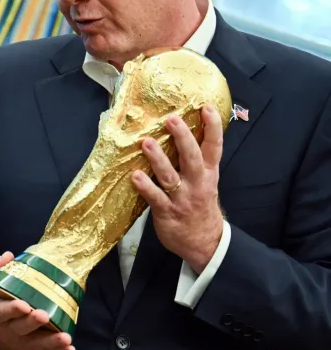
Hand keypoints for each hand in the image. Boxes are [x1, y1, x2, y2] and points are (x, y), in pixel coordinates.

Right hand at [0, 252, 75, 349]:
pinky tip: (70, 349)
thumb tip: (8, 256)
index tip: (23, 305)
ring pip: (34, 344)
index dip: (10, 310)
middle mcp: (3, 330)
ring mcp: (16, 341)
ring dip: (50, 342)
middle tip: (44, 315)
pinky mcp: (27, 349)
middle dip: (32, 323)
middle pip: (19, 328)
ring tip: (65, 338)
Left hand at [131, 104, 224, 272]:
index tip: (205, 107)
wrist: (205, 243)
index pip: (214, 147)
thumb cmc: (200, 205)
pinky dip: (146, 187)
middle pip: (192, 157)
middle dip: (182, 138)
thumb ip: (196, 160)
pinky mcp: (167, 212)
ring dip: (158, 159)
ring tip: (147, 143)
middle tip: (171, 119)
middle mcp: (197, 183)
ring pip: (171, 176)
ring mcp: (182, 198)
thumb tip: (181, 131)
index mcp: (208, 173)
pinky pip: (155, 198)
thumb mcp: (207, 181)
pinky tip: (135, 176)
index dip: (212, 127)